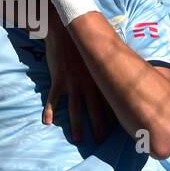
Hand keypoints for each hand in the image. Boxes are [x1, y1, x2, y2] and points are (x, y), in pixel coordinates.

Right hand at [43, 11, 114, 143]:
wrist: (66, 29)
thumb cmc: (84, 41)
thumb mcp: (101, 53)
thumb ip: (108, 66)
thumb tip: (122, 71)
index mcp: (101, 77)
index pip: (111, 101)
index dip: (114, 115)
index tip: (117, 129)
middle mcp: (89, 83)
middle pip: (95, 110)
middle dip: (98, 127)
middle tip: (100, 142)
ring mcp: (73, 82)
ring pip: (75, 109)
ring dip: (76, 126)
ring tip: (77, 139)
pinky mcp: (59, 79)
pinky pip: (54, 98)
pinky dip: (50, 111)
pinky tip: (47, 122)